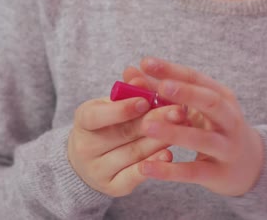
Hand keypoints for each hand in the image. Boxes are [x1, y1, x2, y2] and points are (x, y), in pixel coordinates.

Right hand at [67, 81, 187, 196]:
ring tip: (183, 128)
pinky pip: (134, 177)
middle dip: (154, 121)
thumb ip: (127, 92)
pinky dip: (153, 165)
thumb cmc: (108, 122)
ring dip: (161, 140)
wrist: (91, 158)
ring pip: (133, 154)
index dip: (121, 109)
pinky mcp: (112, 188)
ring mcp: (97, 170)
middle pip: (122, 134)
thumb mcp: (112, 103)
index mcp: (83, 120)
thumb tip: (140, 79)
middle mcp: (85, 148)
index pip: (97, 116)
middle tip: (180, 111)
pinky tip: (169, 154)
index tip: (145, 101)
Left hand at [126, 57, 264, 196]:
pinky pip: (193, 172)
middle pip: (211, 102)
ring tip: (146, 126)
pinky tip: (145, 167)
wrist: (249, 166)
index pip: (197, 78)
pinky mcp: (220, 174)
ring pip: (203, 138)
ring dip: (175, 131)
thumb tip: (130, 72)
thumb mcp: (195, 108)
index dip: (172, 70)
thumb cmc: (213, 129)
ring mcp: (227, 147)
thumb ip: (162, 92)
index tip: (146, 62)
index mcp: (222, 97)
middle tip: (160, 87)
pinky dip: (170, 170)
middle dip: (186, 93)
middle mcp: (229, 119)